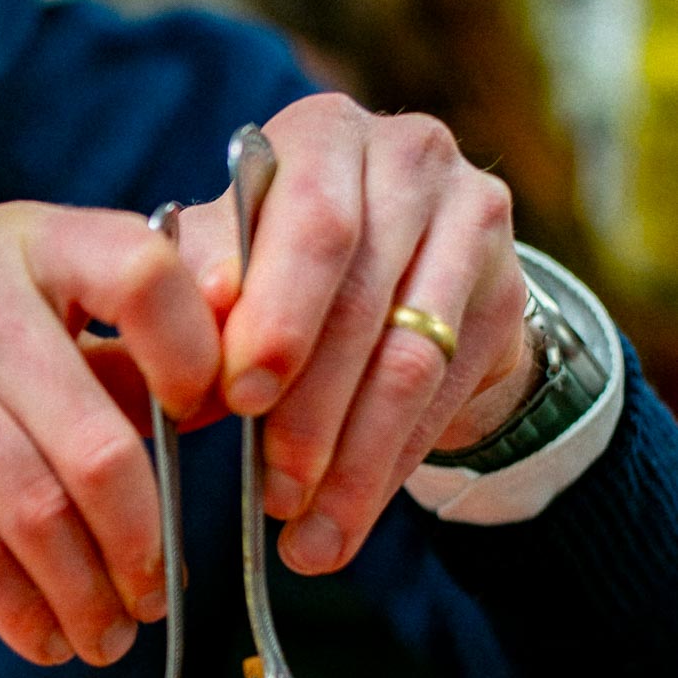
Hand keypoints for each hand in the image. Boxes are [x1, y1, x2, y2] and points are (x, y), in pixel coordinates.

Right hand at [0, 206, 219, 664]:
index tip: (208, 432)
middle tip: (158, 596)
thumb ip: (96, 342)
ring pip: (33, 508)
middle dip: (143, 543)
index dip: (197, 360)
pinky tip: (42, 639)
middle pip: (96, 442)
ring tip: (106, 638)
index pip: (148, 273)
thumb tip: (216, 403)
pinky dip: (16, 608)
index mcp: (29, 238)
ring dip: (83, 593)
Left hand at [177, 94, 537, 573]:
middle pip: (362, 301)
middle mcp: (407, 156)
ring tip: (307, 539)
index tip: (239, 400)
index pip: (311, 225)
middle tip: (273, 494)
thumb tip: (171, 363)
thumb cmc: (276, 280)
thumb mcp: (226, 278)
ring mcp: (470, 221)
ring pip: (410, 362)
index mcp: (322, 137)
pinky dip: (387, 474)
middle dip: (310, 413)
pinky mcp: (505, 293)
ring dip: (352, 464)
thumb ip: (198, 307)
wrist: (398, 281)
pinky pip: (442, 400)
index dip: (277, 317)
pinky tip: (346, 525)